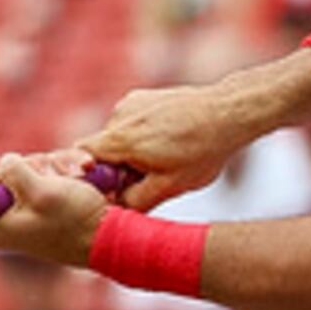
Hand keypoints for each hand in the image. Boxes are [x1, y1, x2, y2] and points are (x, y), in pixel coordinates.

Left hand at [0, 150, 115, 266]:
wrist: (109, 237)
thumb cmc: (74, 219)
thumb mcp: (39, 190)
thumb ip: (14, 171)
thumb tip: (5, 162)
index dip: (6, 171)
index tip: (30, 176)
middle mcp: (5, 222)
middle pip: (9, 172)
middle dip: (37, 166)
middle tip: (58, 176)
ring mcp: (26, 214)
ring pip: (32, 170)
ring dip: (56, 167)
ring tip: (76, 175)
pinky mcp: (45, 208)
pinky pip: (48, 178)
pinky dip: (65, 173)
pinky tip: (82, 174)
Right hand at [72, 64, 310, 211]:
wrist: (230, 113)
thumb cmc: (203, 150)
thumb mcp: (169, 187)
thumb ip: (135, 203)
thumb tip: (114, 212)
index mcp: (121, 138)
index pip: (80, 158)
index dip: (88, 178)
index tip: (109, 191)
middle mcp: (120, 115)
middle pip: (100, 150)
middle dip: (115, 168)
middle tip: (144, 181)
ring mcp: (131, 102)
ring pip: (116, 137)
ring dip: (130, 153)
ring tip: (163, 159)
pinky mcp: (143, 97)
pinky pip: (130, 123)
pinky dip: (141, 137)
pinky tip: (167, 143)